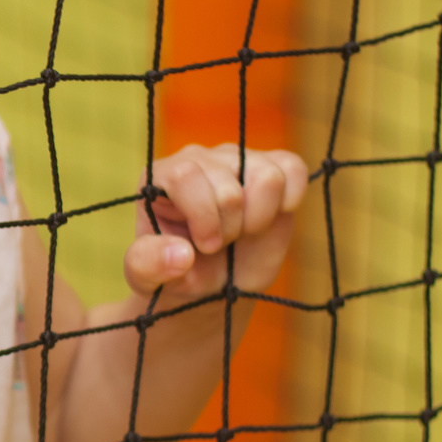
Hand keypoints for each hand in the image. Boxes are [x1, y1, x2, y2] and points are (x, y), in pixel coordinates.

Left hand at [124, 144, 309, 298]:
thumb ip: (149, 265)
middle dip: (231, 229)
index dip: (204, 218)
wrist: (213, 283)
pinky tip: (268, 219)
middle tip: (223, 243)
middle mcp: (200, 159)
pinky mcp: (273, 167)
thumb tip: (182, 254)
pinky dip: (290, 199)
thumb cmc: (178, 272)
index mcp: (162, 176)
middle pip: (230, 189)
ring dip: (260, 218)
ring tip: (244, 231)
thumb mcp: (148, 278)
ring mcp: (238, 159)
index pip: (186, 176)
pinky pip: (293, 168)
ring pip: (268, 177)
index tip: (206, 246)